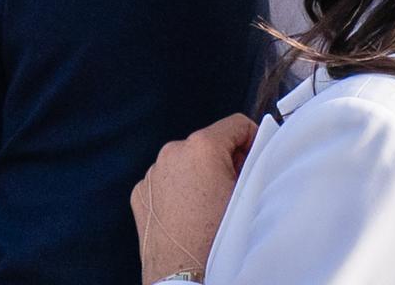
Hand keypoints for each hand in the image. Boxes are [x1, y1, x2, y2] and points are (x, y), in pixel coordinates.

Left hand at [131, 114, 257, 284]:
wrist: (184, 278)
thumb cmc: (218, 239)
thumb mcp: (246, 194)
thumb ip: (251, 162)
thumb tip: (252, 150)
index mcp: (202, 145)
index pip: (236, 124)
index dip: (251, 140)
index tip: (253, 158)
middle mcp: (173, 151)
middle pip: (208, 144)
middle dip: (222, 161)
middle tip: (231, 190)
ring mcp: (153, 172)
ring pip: (184, 162)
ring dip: (197, 175)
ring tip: (207, 207)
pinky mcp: (140, 192)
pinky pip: (164, 181)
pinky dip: (176, 191)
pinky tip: (186, 214)